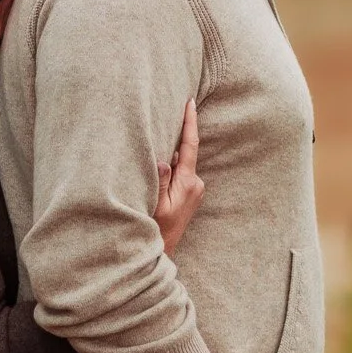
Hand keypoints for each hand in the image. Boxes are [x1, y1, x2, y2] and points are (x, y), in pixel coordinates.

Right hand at [154, 99, 203, 256]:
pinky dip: (171, 167)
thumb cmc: (157, 228)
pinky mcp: (190, 194)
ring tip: (155, 148)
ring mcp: (195, 189)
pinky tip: (159, 170)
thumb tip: (165, 160)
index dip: (190, 122)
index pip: (190, 146)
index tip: (190, 103)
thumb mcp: (156, 204)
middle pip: (185, 152)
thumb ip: (160, 180)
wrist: (165, 250)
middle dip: (175, 136)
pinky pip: (180, 173)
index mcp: (188, 182)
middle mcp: (196, 183)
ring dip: (170, 155)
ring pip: (181, 163)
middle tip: (167, 114)